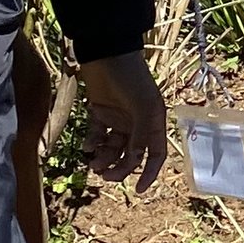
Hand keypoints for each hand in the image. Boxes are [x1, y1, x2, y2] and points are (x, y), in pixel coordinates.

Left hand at [78, 49, 169, 190]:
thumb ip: (139, 136)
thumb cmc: (129, 76)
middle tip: (103, 175)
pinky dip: (92, 143)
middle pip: (131, 156)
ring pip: (113, 149)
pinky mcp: (100, 113)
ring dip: (104, 158)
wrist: (105, 52)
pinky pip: (98, 136)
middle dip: (119, 168)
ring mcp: (119, 119)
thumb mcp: (140, 106)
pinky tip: (87, 144)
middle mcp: (137, 123)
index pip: (156, 154)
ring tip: (93, 161)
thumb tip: (134, 162)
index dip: (150, 173)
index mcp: (153, 121)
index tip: (139, 190)